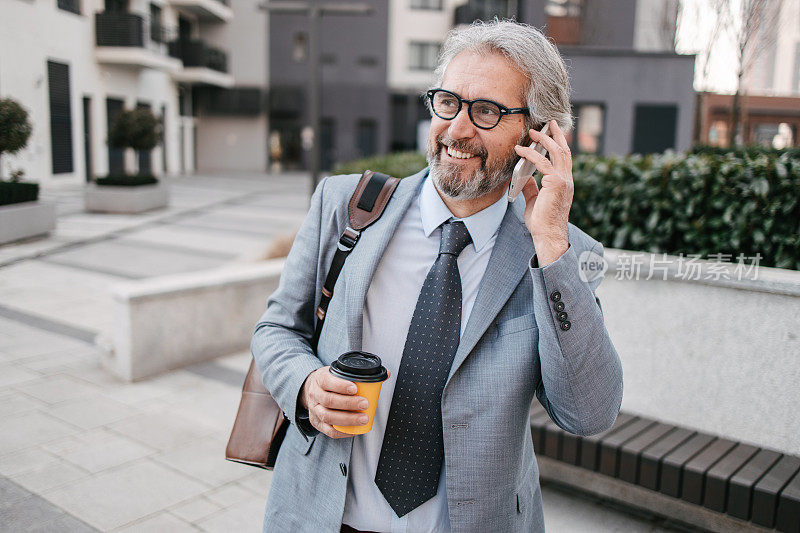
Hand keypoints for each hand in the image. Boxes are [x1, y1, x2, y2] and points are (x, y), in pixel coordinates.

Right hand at [300, 366, 389, 438]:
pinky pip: (328, 430)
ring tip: (363, 418)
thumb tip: (386, 374)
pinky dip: (342, 432)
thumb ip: (360, 373)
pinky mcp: (316, 422)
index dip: (341, 386)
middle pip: (329, 400)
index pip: (327, 381)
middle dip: (349, 403)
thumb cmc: (329, 381)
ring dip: (347, 419)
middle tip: (365, 404)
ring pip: (328, 416)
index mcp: (320, 379)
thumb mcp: (338, 372)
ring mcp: (314, 409)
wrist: (311, 388)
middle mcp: (315, 394)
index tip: (355, 388)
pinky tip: (354, 430)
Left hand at [513, 120, 572, 265]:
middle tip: (548, 124)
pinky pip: (543, 163)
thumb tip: (525, 175)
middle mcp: (567, 180)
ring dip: (544, 140)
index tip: (552, 133)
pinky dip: (531, 154)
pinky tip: (521, 150)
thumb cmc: (541, 222)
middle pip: (564, 151)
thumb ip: (532, 186)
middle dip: (556, 135)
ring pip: (556, 153)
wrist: (547, 235)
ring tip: (532, 132)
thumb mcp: (534, 200)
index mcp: (564, 183)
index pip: (564, 159)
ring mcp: (563, 181)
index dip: (559, 144)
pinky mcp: (556, 184)